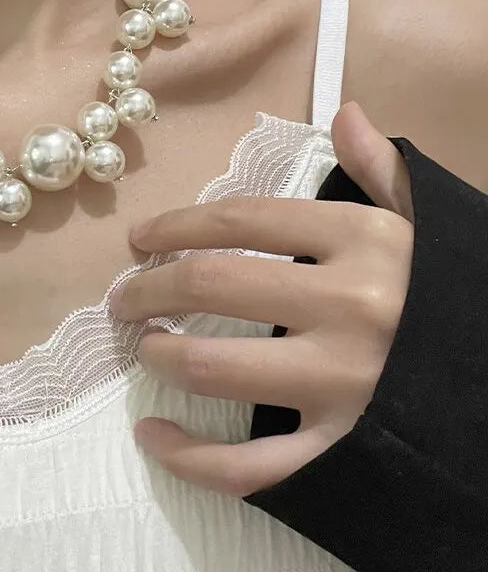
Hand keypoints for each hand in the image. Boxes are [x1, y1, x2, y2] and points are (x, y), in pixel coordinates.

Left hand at [110, 100, 414, 496]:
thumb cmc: (460, 298)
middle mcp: (349, 307)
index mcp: (364, 241)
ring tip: (144, 349)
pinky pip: (249, 464)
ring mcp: (345, 383)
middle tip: (124, 299)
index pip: (242, 219)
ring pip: (216, 367)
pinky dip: (189, 457)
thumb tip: (346, 113)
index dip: (176, 225)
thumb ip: (384, 171)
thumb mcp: (428, 225)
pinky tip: (151, 435)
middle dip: (150, 288)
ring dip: (161, 356)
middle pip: (213, 284)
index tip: (140, 239)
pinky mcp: (343, 450)